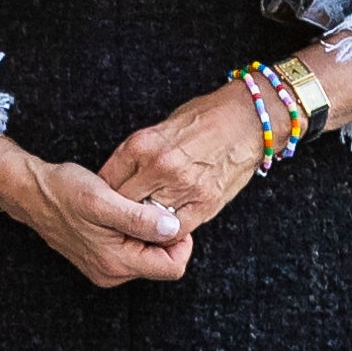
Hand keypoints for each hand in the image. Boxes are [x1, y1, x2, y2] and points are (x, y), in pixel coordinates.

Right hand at [0, 136, 192, 288]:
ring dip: (146, 232)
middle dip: (161, 235)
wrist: (32, 192)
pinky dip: (133, 233)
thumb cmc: (65, 191)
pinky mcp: (100, 259)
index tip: (168, 215)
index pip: (173, 266)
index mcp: (116, 263)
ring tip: (128, 207)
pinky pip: (131, 252)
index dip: (180, 241)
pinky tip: (119, 212)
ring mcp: (105, 269)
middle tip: (146, 206)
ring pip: (147, 256)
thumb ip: (140, 218)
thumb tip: (173, 229)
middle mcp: (112, 273)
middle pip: (161, 262)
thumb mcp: (104, 199)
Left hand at [100, 81, 269, 236]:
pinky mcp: (204, 203)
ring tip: (139, 227)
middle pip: (123, 203)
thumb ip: (139, 154)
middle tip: (116, 220)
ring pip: (147, 220)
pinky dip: (167, 232)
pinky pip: (175, 229)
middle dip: (118, 213)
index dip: (103, 195)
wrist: (247, 119)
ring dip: (142, 225)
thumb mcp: (160, 128)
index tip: (104, 202)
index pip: (108, 180)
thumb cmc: (204, 118)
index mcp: (142, 144)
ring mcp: (182, 186)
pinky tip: (164, 228)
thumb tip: (120, 179)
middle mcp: (158, 166)